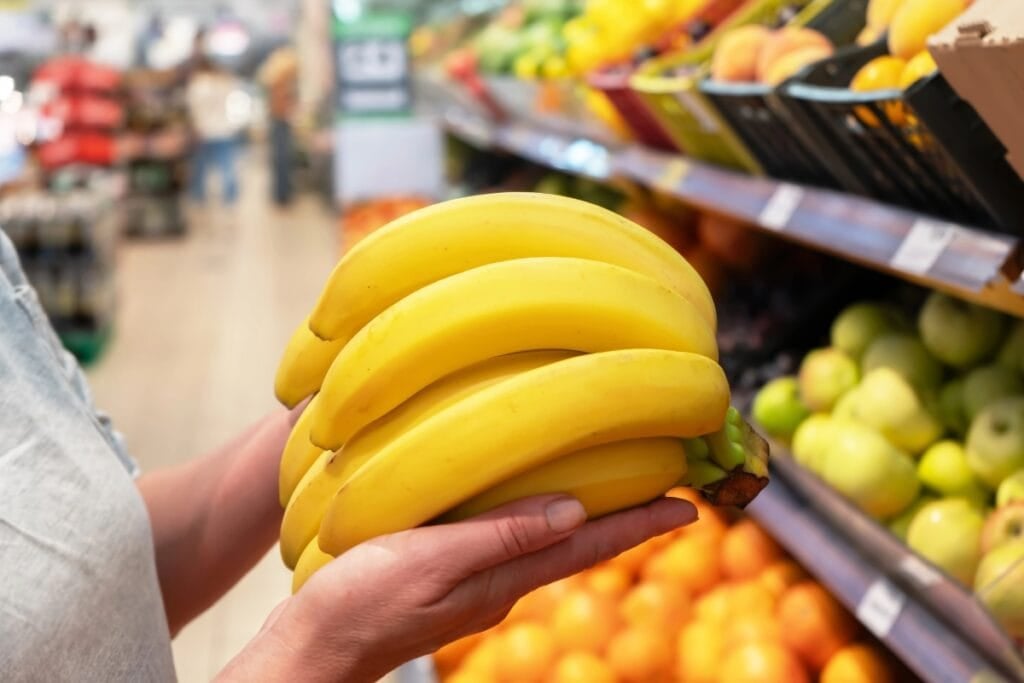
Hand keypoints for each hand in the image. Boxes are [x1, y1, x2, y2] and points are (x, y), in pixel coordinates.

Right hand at [219, 494, 696, 681]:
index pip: (589, 547)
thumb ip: (499, 537)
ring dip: (587, 511)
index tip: (692, 506)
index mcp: (504, 580)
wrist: (314, 646)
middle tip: (668, 486)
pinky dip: (538, 511)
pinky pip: (512, 535)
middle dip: (626, 516)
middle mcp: (502, 583)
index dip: (641, 525)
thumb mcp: (428, 564)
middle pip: (580, 543)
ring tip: (616, 480)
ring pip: (548, 538)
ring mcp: (478, 581)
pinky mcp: (451, 572)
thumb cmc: (360, 603)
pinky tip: (531, 492)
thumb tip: (575, 511)